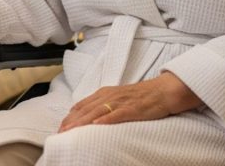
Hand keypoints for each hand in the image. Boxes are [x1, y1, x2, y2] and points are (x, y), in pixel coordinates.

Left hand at [57, 73, 201, 132]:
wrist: (164, 90)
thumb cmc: (141, 96)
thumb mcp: (118, 98)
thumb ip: (103, 105)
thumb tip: (88, 117)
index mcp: (105, 93)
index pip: (82, 105)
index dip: (70, 116)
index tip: (60, 127)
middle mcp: (110, 95)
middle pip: (86, 109)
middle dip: (72, 121)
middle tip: (60, 133)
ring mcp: (121, 101)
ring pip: (98, 112)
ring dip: (83, 122)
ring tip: (71, 131)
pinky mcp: (134, 108)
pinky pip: (118, 114)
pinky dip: (107, 120)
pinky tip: (97, 126)